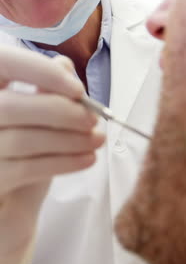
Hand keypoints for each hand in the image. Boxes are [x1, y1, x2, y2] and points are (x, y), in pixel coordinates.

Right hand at [0, 46, 104, 259]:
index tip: (78, 88)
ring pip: (23, 139)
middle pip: (10, 107)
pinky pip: (28, 169)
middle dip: (60, 111)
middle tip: (93, 119)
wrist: (14, 200)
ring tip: (98, 139)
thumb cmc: (27, 146)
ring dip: (69, 139)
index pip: (4, 63)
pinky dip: (65, 162)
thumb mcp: (38, 113)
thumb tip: (65, 66)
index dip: (41, 73)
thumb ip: (46, 85)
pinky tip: (88, 158)